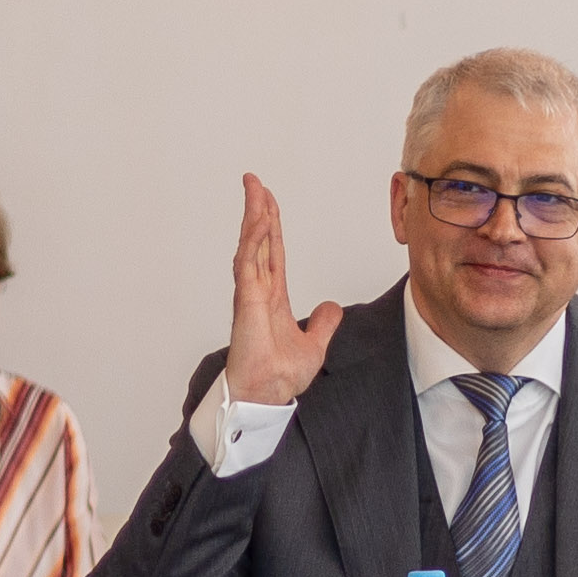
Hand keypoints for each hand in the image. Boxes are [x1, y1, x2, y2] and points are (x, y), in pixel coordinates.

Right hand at [227, 174, 344, 413]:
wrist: (268, 395)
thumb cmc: (279, 376)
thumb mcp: (314, 345)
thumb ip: (323, 324)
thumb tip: (330, 307)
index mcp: (272, 297)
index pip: (272, 251)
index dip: (271, 225)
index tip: (267, 200)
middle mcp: (259, 290)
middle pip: (258, 240)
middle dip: (257, 210)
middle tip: (254, 181)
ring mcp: (250, 294)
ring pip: (250, 246)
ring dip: (252, 217)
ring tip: (254, 190)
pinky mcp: (246, 302)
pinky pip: (248, 264)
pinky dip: (253, 241)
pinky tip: (258, 220)